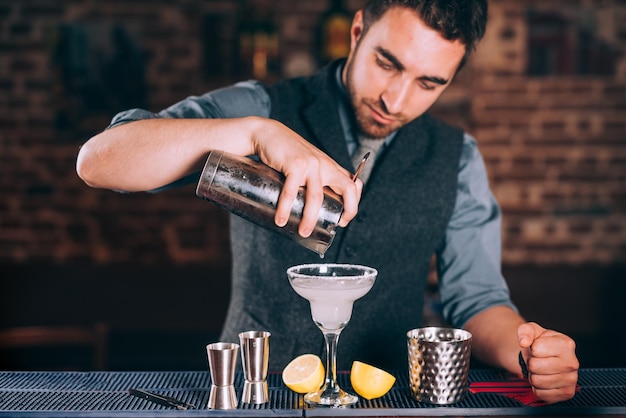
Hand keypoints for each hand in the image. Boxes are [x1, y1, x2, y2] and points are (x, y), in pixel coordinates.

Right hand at [248, 117, 362, 236]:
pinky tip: (281, 219)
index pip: (353, 184)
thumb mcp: (306, 165)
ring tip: (303, 231)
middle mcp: (325, 165)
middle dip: (346, 211)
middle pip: (347, 189)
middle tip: (333, 228)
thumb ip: (312, 181)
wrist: (267, 134)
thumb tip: (308, 211)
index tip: (343, 220)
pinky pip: (292, 191)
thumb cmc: (285, 154)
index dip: (354, 204)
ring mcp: (311, 164)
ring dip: (310, 218)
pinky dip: (286, 208)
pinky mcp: (295, 164)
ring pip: (317, 196)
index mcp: (330, 167)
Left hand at [518, 322, 578, 403]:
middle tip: (537, 360)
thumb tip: (524, 342)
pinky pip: (540, 394)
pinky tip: (544, 379)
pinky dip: (537, 388)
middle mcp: (572, 363)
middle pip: (534, 366)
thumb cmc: (539, 343)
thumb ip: (525, 331)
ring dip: (533, 375)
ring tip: (541, 369)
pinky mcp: (567, 393)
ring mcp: (571, 379)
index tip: (538, 348)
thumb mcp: (531, 330)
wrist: (546, 358)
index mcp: (566, 344)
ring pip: (537, 381)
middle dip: (531, 363)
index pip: (536, 349)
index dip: (532, 349)